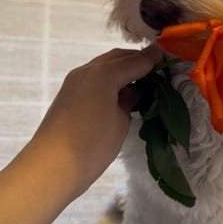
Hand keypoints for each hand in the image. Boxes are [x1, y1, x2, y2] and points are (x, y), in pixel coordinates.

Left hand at [33, 45, 162, 198]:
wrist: (52, 167)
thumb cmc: (92, 145)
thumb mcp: (120, 121)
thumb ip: (128, 100)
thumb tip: (129, 91)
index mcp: (104, 74)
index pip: (135, 61)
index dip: (154, 59)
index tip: (170, 56)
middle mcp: (87, 71)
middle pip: (117, 57)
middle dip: (137, 60)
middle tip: (158, 69)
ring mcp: (75, 82)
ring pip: (104, 66)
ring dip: (122, 69)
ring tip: (142, 82)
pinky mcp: (68, 95)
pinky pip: (94, 78)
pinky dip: (110, 80)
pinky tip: (122, 94)